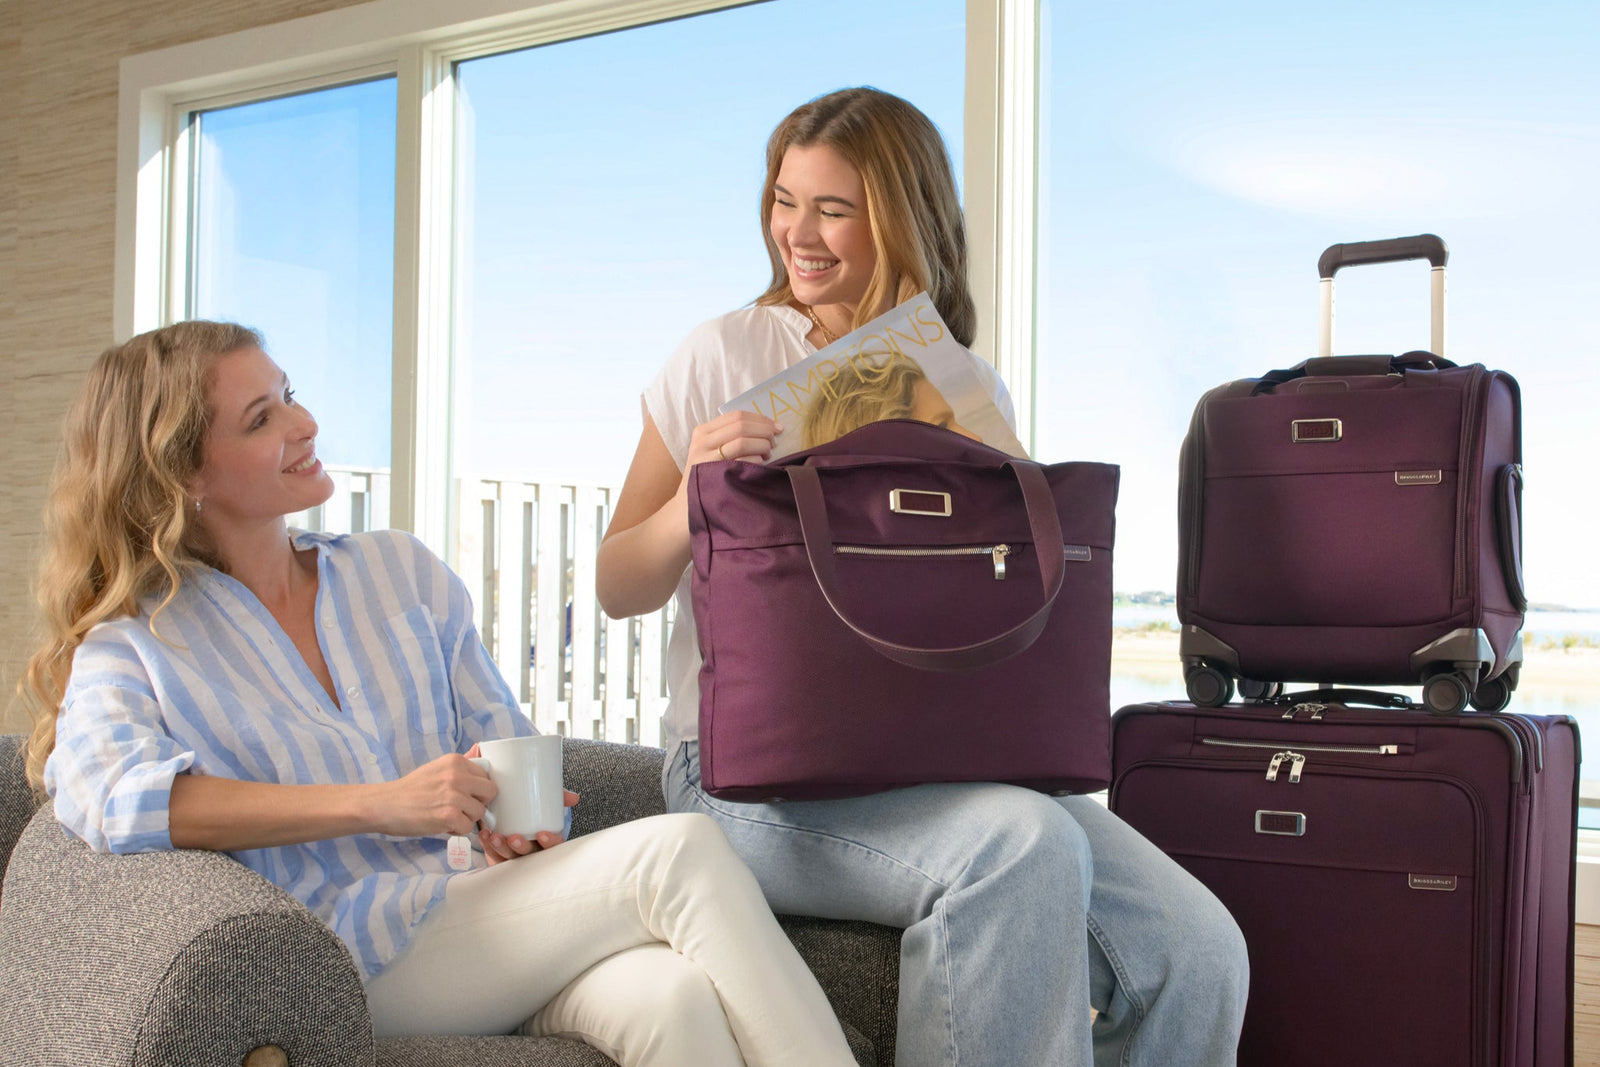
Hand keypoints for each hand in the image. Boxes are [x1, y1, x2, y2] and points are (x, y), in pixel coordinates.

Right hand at [372, 752, 495, 837]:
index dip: (479, 790)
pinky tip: (442, 825)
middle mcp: (457, 775)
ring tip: (447, 816)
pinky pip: (467, 827)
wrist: (384, 805)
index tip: (468, 796)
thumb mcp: (436, 768)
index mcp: (456, 761)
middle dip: (479, 803)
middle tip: (461, 808)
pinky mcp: (448, 815)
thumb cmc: (410, 790)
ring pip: (480, 812)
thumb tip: (480, 749)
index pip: (487, 776)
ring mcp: (454, 796)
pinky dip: (456, 830)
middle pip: (490, 793)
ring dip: (466, 819)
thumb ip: (460, 765)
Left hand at [479, 790, 581, 865]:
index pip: (553, 847)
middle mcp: (531, 850)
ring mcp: (514, 854)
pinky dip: (487, 845)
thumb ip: (558, 797)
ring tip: (494, 836)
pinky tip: (484, 834)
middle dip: (521, 848)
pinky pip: (492, 854)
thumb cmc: (529, 808)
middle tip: (513, 838)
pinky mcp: (497, 855)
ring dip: (501, 848)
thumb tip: (574, 797)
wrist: (503, 807)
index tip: (542, 834)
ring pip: (509, 857)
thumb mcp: (545, 802)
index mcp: (546, 840)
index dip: (549, 843)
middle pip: (529, 855)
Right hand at [686, 411, 780, 467]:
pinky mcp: (714, 475)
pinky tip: (761, 463)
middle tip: (774, 440)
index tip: (776, 427)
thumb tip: (769, 427)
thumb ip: (731, 436)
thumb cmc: (708, 474)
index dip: (760, 419)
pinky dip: (756, 460)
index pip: (736, 416)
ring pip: (742, 441)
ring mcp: (707, 458)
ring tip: (768, 453)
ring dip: (762, 445)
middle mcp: (702, 442)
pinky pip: (742, 462)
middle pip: (741, 426)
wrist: (689, 503)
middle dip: (764, 431)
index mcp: (703, 431)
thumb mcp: (711, 449)